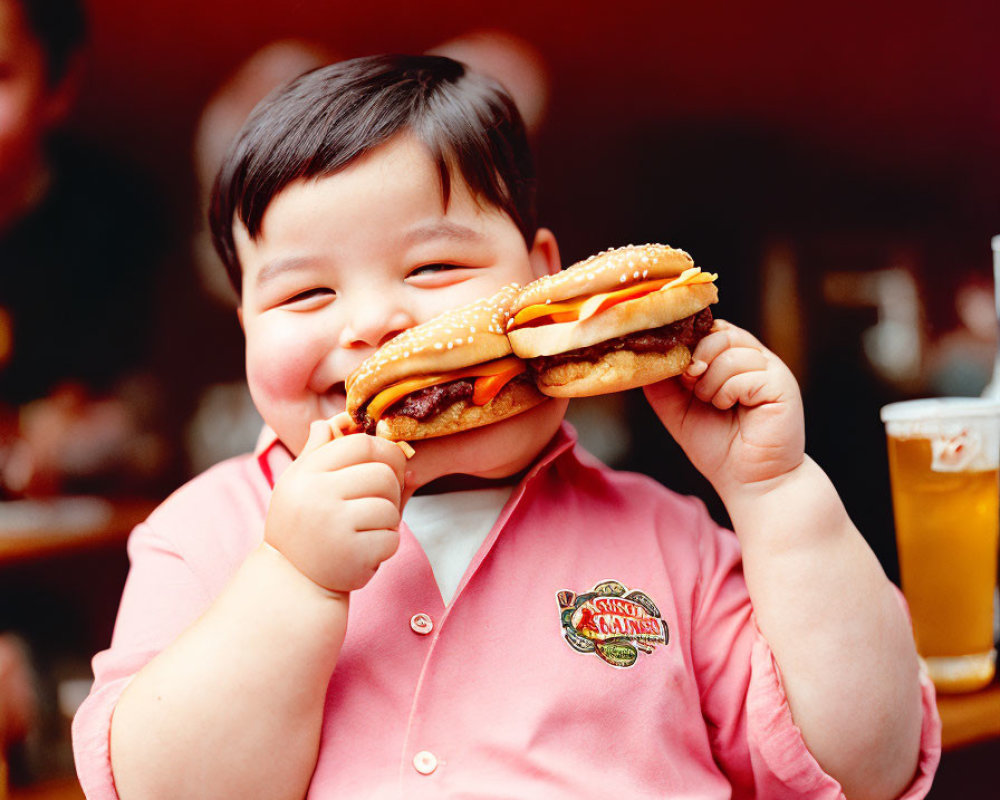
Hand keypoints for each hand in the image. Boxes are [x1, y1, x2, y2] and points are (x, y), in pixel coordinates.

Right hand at [265, 419, 406, 594]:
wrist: (291, 579)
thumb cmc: (300, 525)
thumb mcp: (298, 482)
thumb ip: (318, 451)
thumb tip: (337, 419)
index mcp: (307, 473)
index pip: (361, 444)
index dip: (384, 451)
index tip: (387, 465)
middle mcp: (318, 496)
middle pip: (383, 474)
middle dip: (391, 488)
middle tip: (378, 502)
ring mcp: (336, 526)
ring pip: (390, 508)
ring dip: (388, 520)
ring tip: (367, 528)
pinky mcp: (353, 555)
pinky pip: (391, 538)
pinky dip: (386, 545)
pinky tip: (365, 550)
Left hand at [643, 319, 804, 493]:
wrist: (750, 482)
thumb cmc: (717, 446)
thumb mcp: (677, 410)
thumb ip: (663, 382)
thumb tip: (647, 356)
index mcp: (733, 358)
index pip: (710, 327)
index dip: (687, 343)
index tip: (677, 370)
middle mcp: (755, 358)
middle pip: (720, 332)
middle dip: (696, 359)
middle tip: (692, 387)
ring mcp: (771, 368)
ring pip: (730, 352)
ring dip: (710, 383)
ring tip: (714, 404)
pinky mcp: (782, 384)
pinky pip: (745, 373)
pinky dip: (727, 392)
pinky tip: (729, 408)